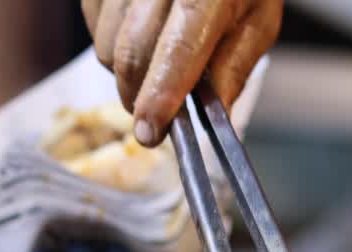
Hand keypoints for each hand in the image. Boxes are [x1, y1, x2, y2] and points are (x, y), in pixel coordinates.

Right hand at [81, 0, 281, 146]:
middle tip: (156, 117)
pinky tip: (140, 35)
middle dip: (139, 98)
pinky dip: (113, 46)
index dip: (161, 94)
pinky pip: (94, 30)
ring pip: (107, 47)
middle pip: (132, 53)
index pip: (179, 48)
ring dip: (127, 73)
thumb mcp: (257, 20)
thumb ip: (236, 68)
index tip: (151, 131)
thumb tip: (216, 117)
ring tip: (156, 62)